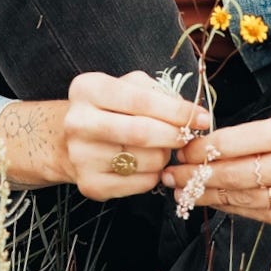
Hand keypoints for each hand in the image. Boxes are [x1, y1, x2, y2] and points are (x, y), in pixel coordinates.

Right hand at [62, 69, 209, 200]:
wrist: (69, 140)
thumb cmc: (108, 108)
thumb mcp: (126, 86)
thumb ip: (157, 92)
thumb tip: (189, 113)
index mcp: (88, 89)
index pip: (141, 100)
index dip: (177, 110)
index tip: (201, 117)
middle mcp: (79, 122)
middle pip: (142, 133)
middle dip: (175, 135)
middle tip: (189, 135)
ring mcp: (81, 156)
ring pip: (145, 161)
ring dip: (164, 156)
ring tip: (160, 148)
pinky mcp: (90, 184)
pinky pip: (140, 183)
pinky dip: (154, 174)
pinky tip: (147, 164)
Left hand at [163, 106, 270, 232]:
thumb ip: (261, 137)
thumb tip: (214, 147)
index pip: (237, 143)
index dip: (203, 149)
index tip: (180, 149)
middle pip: (236, 176)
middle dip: (197, 178)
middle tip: (169, 175)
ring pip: (247, 201)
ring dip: (211, 198)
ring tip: (184, 193)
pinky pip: (265, 216)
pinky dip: (238, 210)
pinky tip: (218, 205)